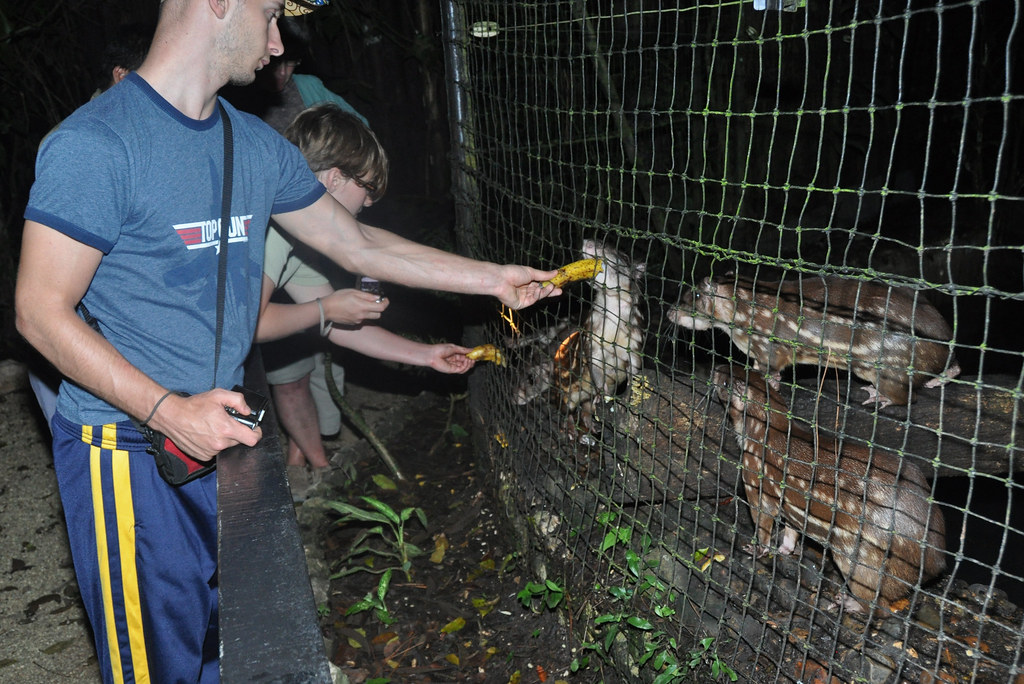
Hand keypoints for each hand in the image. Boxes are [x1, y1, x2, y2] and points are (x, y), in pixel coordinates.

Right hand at [147, 388, 262, 460]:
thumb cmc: (194, 406)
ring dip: (224, 437)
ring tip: (212, 426)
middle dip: (236, 432)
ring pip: (226, 446)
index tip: (253, 428)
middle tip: (225, 422)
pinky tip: (205, 434)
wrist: (172, 416)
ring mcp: (210, 452)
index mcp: (226, 429)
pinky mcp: (203, 456)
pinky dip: (213, 443)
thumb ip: (238, 401)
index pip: (252, 439)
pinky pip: (215, 451)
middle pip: (239, 441)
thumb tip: (247, 411)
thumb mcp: (218, 395)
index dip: (256, 433)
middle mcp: (220, 443)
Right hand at [321, 288, 388, 324]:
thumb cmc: (338, 297)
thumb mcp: (353, 292)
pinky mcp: (353, 323)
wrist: (326, 309)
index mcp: (363, 306)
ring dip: (370, 312)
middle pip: (378, 315)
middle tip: (374, 302)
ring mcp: (358, 321)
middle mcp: (362, 315)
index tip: (385, 299)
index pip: (381, 308)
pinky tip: (354, 309)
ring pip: (370, 318)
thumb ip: (367, 295)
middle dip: (378, 308)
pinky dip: (362, 315)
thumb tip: (377, 297)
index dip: (385, 303)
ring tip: (362, 305)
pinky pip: (362, 319)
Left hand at [426, 344, 475, 373]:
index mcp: (455, 355)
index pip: (465, 357)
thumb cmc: (440, 350)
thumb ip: (464, 350)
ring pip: (465, 367)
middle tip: (475, 358)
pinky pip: (461, 370)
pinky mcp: (452, 370)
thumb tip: (472, 350)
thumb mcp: (454, 348)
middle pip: (466, 363)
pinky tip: (466, 361)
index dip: (471, 356)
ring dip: (469, 364)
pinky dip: (466, 366)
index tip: (476, 355)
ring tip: (470, 359)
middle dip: (471, 361)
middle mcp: (454, 361)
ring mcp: (453, 366)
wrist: (433, 354)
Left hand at [494, 265, 561, 309]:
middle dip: (550, 291)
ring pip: (538, 296)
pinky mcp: (520, 304)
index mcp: (526, 281)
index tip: (558, 284)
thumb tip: (556, 272)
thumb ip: (544, 275)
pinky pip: (532, 300)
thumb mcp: (531, 272)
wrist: (501, 279)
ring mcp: (523, 298)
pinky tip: (537, 289)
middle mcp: (525, 290)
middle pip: (540, 292)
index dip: (549, 285)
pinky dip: (536, 295)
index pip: (540, 284)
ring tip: (551, 286)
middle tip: (560, 291)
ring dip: (545, 292)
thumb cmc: (513, 273)